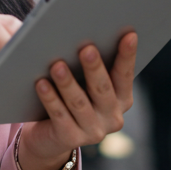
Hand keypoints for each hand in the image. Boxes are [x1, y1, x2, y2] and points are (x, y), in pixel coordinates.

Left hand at [17, 32, 137, 169]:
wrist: (48, 136)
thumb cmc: (69, 96)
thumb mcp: (84, 81)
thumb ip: (89, 61)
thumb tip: (78, 29)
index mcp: (122, 99)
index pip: (125, 75)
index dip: (127, 56)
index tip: (129, 35)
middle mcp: (112, 117)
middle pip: (102, 89)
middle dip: (94, 68)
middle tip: (86, 48)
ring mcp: (93, 131)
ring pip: (79, 103)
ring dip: (68, 83)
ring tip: (57, 65)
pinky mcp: (70, 139)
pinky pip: (59, 116)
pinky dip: (50, 99)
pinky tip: (41, 84)